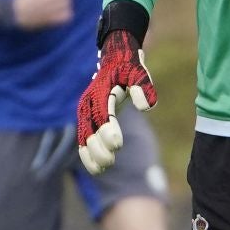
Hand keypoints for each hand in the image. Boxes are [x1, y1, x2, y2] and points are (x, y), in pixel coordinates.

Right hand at [77, 30, 156, 175]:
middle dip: (98, 147)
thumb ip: (143, 88)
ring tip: (101, 170)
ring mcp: (85, 110)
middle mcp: (89, 102)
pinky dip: (87, 152)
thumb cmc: (129, 68)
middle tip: (110, 162)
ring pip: (83, 135)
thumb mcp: (139, 72)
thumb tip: (146, 106)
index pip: (104, 113)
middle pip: (90, 127)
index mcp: (101, 91)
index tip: (117, 145)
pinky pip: (83, 137)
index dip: (108, 130)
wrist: (115, 59)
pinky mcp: (86, 118)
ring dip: (90, 154)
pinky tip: (95, 168)